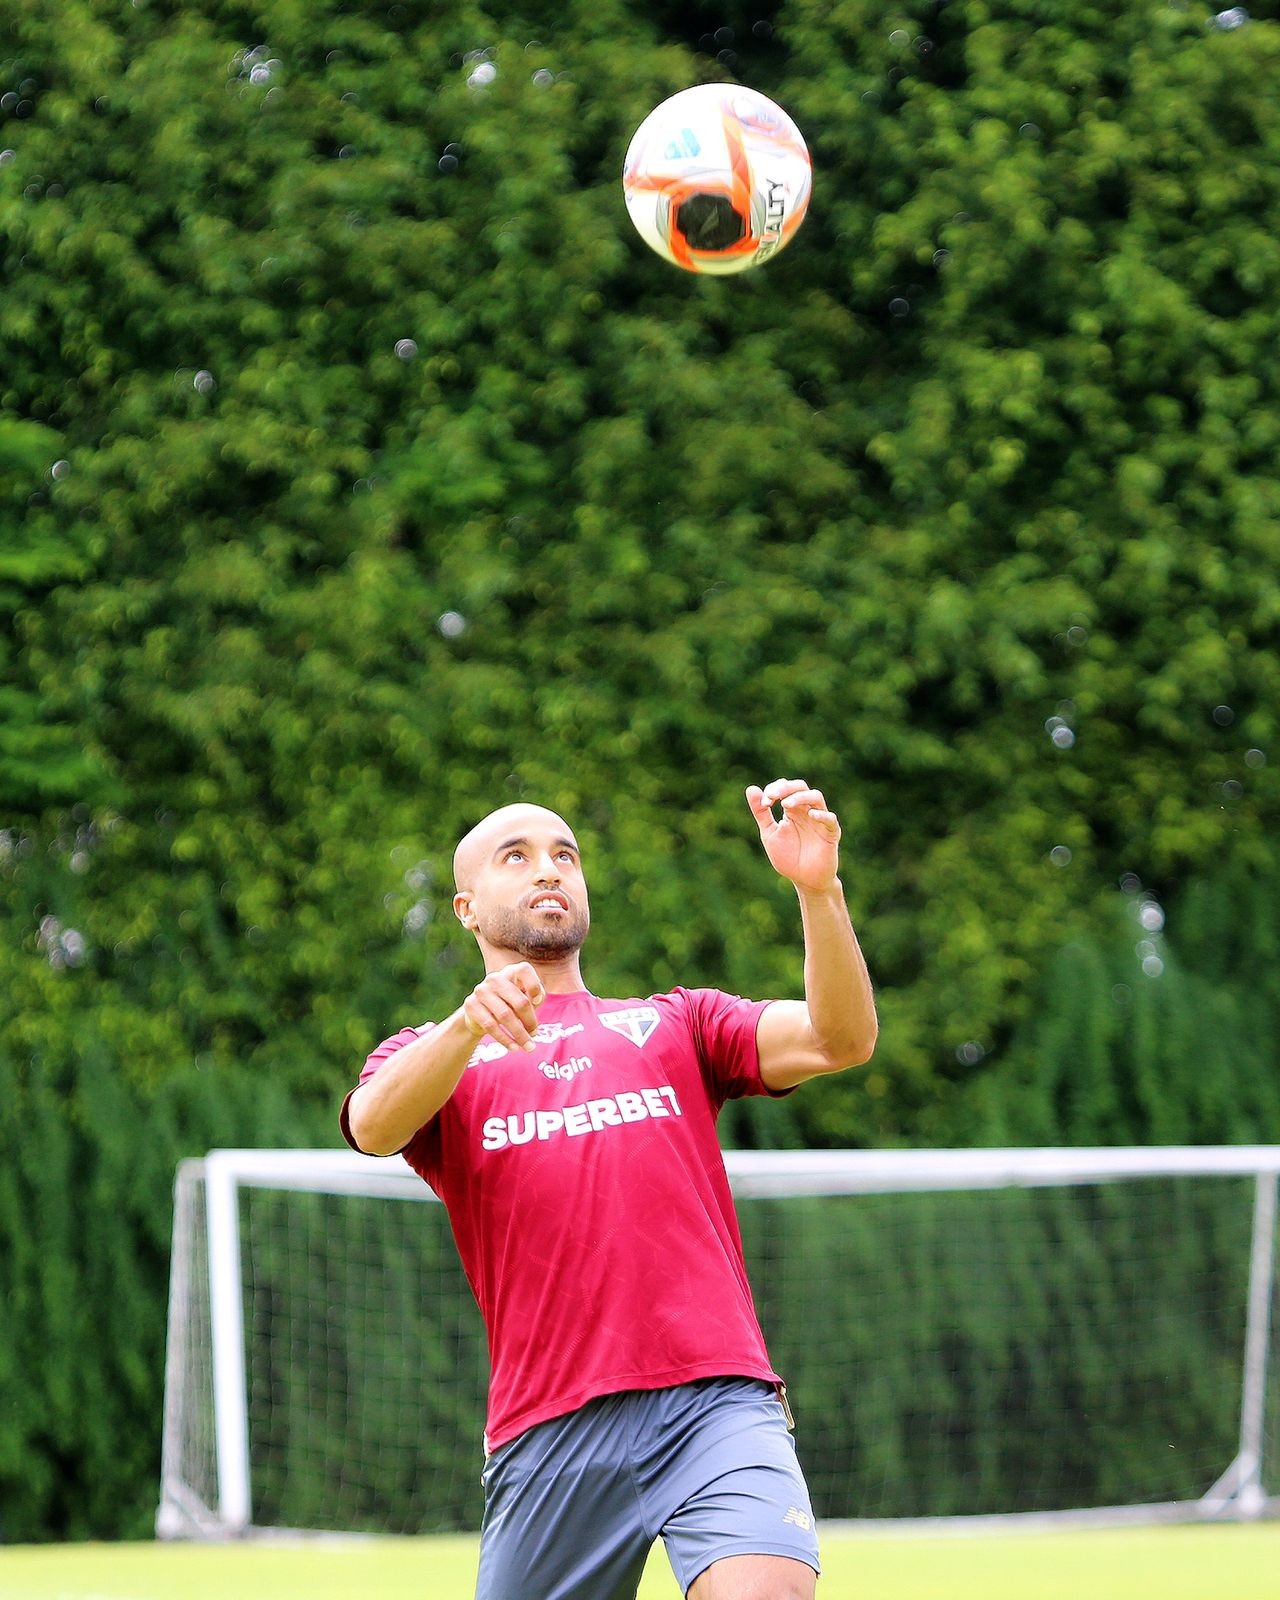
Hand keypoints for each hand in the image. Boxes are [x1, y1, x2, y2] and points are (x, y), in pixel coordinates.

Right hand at [462, 962, 546, 1052]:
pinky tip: (514, 1047)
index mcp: (511, 972)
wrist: (480, 1013)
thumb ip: (536, 996)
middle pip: (519, 1001)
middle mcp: (495, 978)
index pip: (524, 970)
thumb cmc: (510, 1003)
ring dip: (519, 1034)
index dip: (534, 986)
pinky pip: (490, 1025)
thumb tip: (536, 1001)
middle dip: (530, 1021)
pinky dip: (504, 1039)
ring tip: (528, 1046)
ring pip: (505, 1015)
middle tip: (535, 1035)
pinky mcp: (471, 1004)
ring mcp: (481, 990)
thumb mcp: (525, 997)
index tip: (538, 1002)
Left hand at [746, 779, 841, 895]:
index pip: (785, 788)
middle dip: (786, 788)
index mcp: (792, 810)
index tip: (764, 802)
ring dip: (800, 797)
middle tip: (773, 796)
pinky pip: (830, 819)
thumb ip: (761, 813)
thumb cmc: (788, 858)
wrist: (804, 881)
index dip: (774, 790)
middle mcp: (806, 811)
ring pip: (816, 797)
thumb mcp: (769, 834)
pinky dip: (822, 815)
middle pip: (800, 787)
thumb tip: (751, 788)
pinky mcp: (831, 833)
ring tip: (786, 804)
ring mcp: (820, 821)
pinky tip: (811, 815)